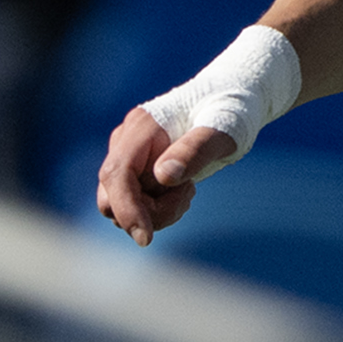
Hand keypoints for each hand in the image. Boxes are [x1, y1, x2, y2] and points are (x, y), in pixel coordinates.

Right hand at [96, 104, 238, 243]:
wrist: (232, 102)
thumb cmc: (230, 111)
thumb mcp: (224, 130)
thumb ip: (195, 150)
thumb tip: (163, 177)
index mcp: (142, 127)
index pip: (117, 175)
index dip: (127, 210)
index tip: (146, 239)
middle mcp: (126, 141)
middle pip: (111, 197)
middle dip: (147, 212)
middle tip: (189, 195)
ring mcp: (129, 156)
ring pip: (122, 205)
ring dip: (156, 211)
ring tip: (189, 189)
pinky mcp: (137, 169)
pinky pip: (136, 203)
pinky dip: (159, 208)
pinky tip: (185, 189)